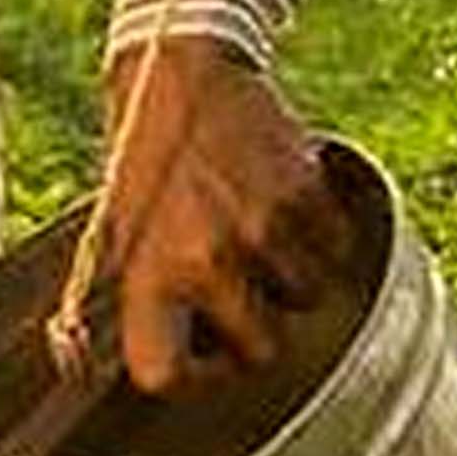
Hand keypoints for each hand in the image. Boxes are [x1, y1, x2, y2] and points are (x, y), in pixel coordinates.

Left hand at [84, 40, 350, 393]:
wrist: (181, 77)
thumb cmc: (148, 166)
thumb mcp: (119, 234)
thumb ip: (143, 300)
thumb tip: (131, 369)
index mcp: (147, 274)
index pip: (164, 374)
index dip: (193, 378)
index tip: (205, 357)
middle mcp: (205, 260)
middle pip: (265, 351)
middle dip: (260, 327)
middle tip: (243, 290)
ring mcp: (261, 229)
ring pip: (309, 298)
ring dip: (293, 275)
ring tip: (260, 234)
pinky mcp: (303, 194)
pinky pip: (336, 249)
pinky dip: (321, 234)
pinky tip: (284, 204)